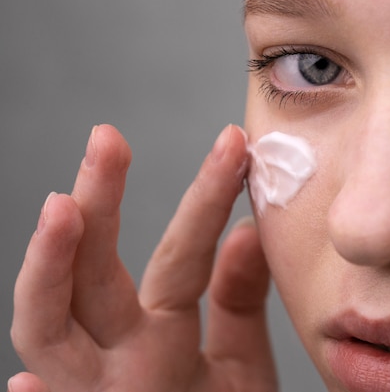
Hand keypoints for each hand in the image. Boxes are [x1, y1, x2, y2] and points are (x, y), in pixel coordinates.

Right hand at [10, 124, 275, 391]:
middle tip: (108, 136)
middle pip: (97, 272)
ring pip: (53, 331)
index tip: (234, 144)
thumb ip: (235, 301)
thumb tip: (246, 230)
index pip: (180, 254)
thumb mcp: (236, 363)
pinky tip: (29, 389)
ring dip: (48, 273)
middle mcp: (118, 357)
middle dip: (100, 203)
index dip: (206, 198)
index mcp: (160, 331)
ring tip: (60, 209)